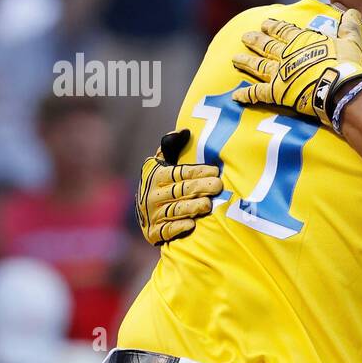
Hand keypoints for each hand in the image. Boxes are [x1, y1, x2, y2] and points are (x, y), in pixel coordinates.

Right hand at [136, 129, 222, 244]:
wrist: (143, 213)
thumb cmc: (160, 184)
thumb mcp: (161, 164)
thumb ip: (171, 147)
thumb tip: (184, 130)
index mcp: (156, 177)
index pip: (178, 173)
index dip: (197, 172)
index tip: (215, 171)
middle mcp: (152, 195)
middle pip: (179, 191)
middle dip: (199, 188)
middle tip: (218, 186)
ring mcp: (152, 214)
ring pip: (175, 210)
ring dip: (192, 207)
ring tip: (208, 205)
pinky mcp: (153, 232)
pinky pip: (167, 230)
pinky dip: (178, 227)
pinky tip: (192, 224)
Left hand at [231, 10, 361, 127]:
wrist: (339, 87)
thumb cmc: (345, 63)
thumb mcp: (351, 41)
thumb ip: (349, 26)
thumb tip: (353, 12)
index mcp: (301, 41)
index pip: (284, 30)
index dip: (274, 27)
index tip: (265, 23)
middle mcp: (286, 54)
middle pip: (267, 45)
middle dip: (256, 40)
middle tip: (245, 36)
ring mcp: (279, 73)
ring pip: (258, 65)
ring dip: (246, 61)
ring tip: (234, 58)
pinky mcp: (276, 92)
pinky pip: (257, 93)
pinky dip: (246, 95)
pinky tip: (235, 95)